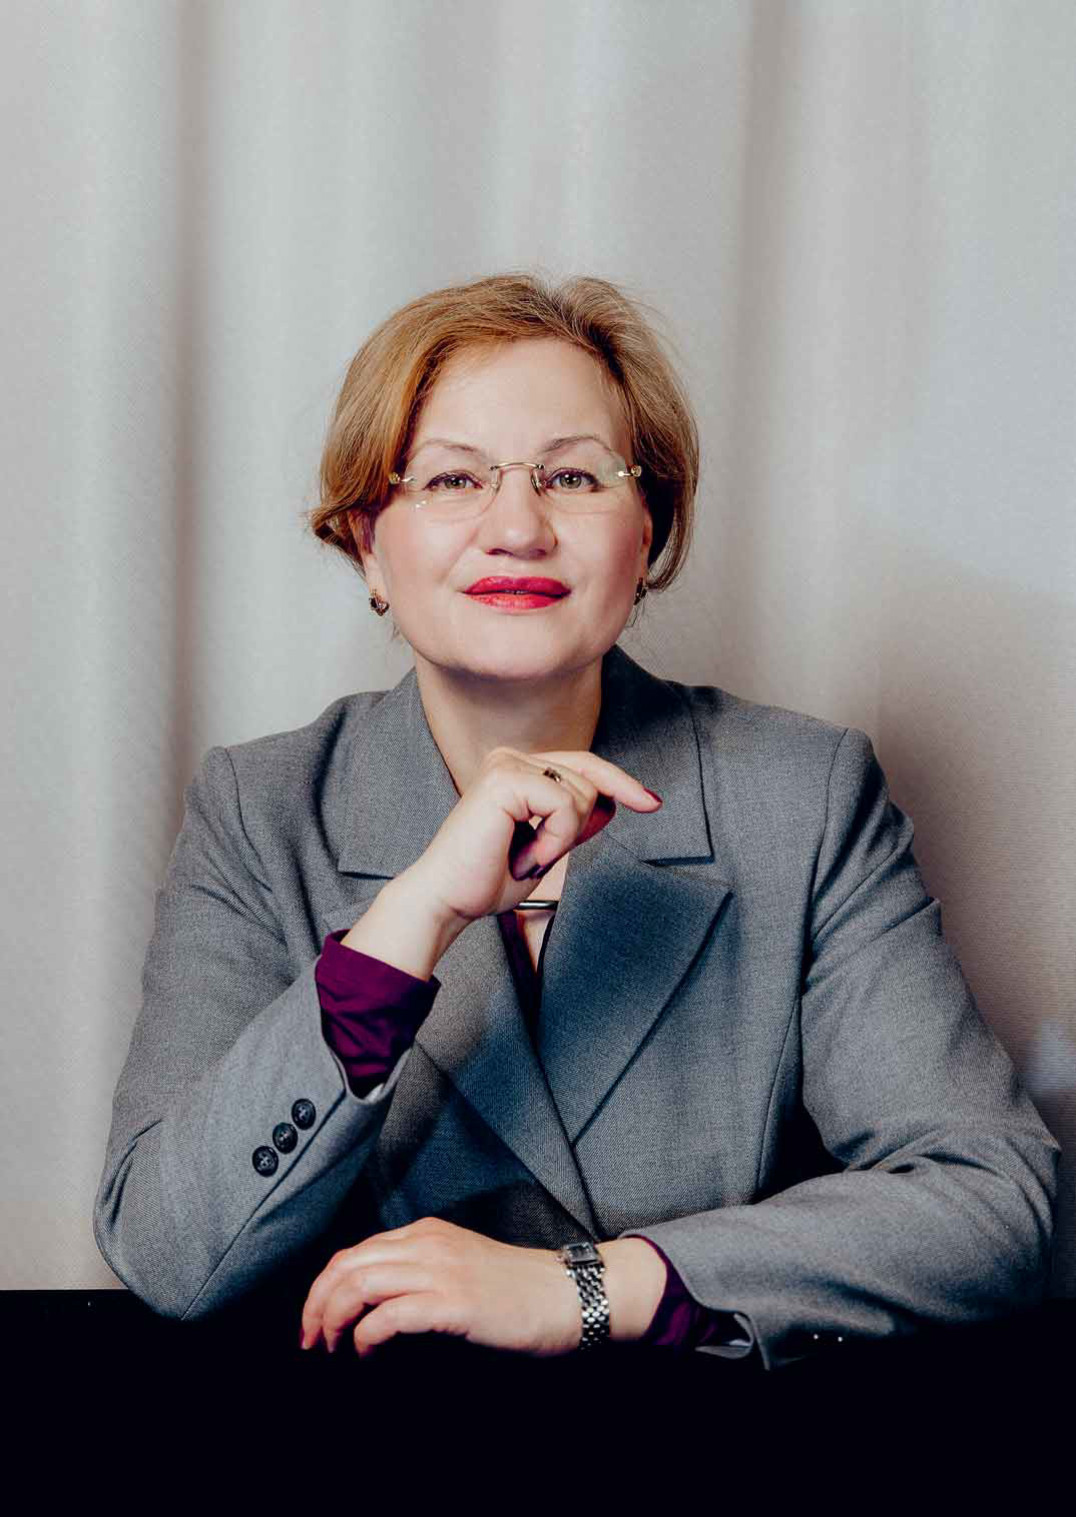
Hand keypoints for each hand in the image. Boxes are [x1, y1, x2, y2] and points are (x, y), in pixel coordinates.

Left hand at [298, 1216, 582, 1358]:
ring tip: (332, 1350)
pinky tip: (367, 1355)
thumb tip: (372, 1306)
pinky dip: (366, 1338)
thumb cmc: (516, 1291)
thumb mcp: (459, 1267)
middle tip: (310, 1341)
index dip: (322, 1288)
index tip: (313, 1322)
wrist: (566, 1295)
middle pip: (346, 1265)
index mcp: (426, 1233)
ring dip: (333, 1321)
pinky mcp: (454, 1303)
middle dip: (316, 1305)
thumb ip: (420, 1273)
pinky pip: (389, 1315)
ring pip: (359, 1284)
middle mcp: (428, 1244)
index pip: (353, 1252)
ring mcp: (441, 1270)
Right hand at [402, 747, 660, 926]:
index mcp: (516, 768)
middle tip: (534, 858)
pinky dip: (555, 840)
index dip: (621, 783)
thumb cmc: (487, 879)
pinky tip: (524, 857)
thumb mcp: (546, 847)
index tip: (652, 804)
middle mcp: (510, 758)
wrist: (447, 900)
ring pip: (580, 794)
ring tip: (523, 858)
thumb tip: (610, 802)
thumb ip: (573, 822)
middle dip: (577, 827)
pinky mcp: (505, 779)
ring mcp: (506, 764)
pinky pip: (564, 806)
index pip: (584, 765)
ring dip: (562, 839)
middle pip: (589, 778)